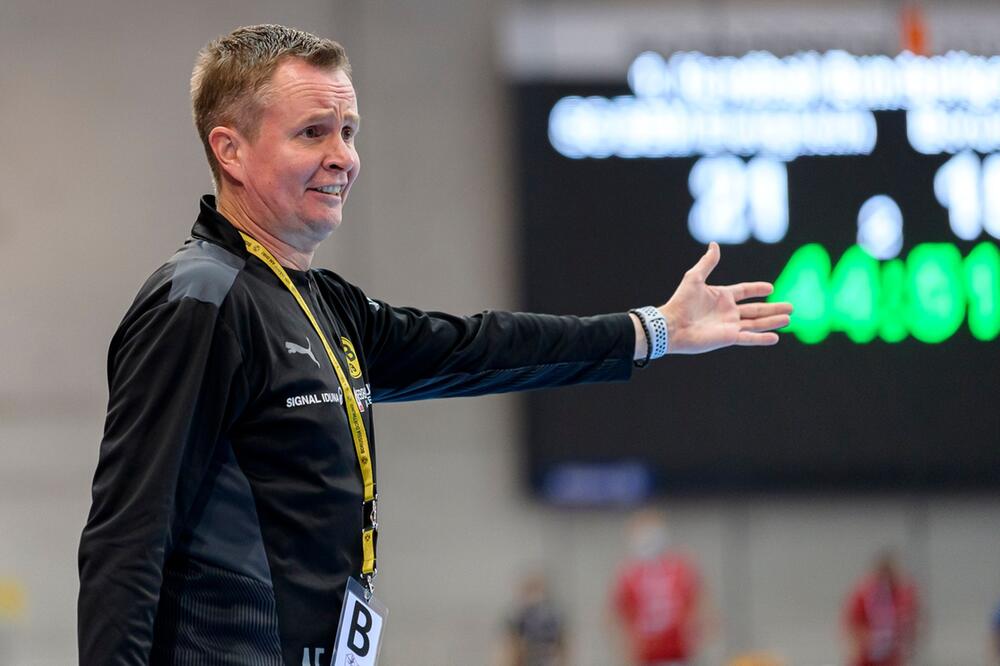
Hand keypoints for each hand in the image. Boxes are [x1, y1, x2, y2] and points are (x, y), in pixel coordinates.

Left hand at [658, 242, 791, 353]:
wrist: (671, 325)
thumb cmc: (681, 302)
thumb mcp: (694, 278)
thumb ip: (707, 262)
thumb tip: (714, 244)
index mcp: (722, 296)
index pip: (745, 291)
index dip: (757, 289)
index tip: (771, 287)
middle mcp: (728, 311)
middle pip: (756, 309)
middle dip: (773, 308)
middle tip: (791, 307)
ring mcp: (729, 325)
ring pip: (756, 323)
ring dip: (772, 321)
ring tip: (788, 319)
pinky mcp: (728, 338)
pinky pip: (749, 338)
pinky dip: (761, 338)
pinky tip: (776, 338)